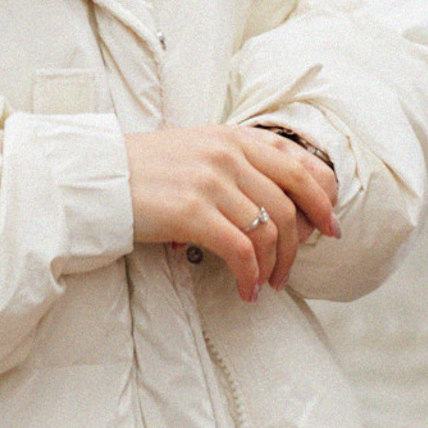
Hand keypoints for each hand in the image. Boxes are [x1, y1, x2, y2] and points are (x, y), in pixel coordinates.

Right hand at [125, 123, 340, 301]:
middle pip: (291, 200)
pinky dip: (251, 276)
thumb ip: (237, 164)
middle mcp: (228, 154)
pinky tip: (246, 291)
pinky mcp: (192, 212)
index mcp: (234, 137)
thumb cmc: (148, 170)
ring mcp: (211, 181)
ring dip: (275, 265)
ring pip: (270, 229)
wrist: (99, 177)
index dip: (321, 196)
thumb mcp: (199, 151)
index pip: (297, 163)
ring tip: (267, 284)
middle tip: (299, 264)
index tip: (329, 223)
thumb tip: (279, 205)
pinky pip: (241, 251)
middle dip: (304, 238)